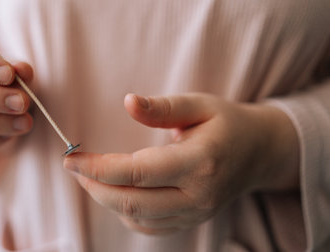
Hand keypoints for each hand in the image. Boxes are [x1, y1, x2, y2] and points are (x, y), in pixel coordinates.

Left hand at [64, 93, 298, 234]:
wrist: (259, 152)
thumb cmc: (227, 123)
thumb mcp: (200, 105)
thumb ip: (162, 107)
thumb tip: (127, 102)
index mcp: (200, 162)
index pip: (137, 172)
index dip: (98, 167)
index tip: (71, 158)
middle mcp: (198, 196)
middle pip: (131, 202)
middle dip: (94, 186)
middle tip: (74, 167)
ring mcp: (195, 214)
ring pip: (137, 218)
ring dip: (105, 200)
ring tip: (89, 176)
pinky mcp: (190, 221)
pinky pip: (149, 227)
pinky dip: (124, 212)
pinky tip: (115, 193)